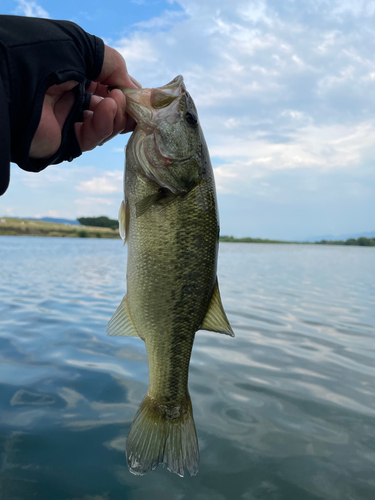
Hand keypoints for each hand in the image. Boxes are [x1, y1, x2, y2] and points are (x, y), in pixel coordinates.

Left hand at [29, 45, 140, 159]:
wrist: (17, 82)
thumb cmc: (49, 58)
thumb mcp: (86, 49)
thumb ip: (113, 65)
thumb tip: (132, 88)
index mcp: (74, 75)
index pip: (107, 87)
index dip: (125, 90)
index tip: (141, 94)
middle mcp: (71, 98)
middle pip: (109, 110)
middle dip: (124, 106)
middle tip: (132, 102)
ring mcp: (69, 121)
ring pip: (104, 127)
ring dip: (115, 115)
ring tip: (115, 102)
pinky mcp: (65, 142)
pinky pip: (91, 138)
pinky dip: (103, 126)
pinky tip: (107, 110)